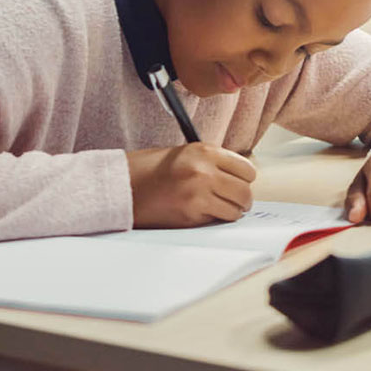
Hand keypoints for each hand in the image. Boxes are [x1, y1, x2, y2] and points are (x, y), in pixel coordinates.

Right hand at [126, 142, 256, 227]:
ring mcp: (198, 194)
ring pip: (236, 209)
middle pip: (245, 191)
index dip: (245, 179)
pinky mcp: (190, 214)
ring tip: (221, 208)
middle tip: (236, 201)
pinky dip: (216, 219)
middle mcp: (204, 171)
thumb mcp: (186, 154)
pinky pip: (218, 219)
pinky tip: (203, 213)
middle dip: (243, 199)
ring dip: (232, 211)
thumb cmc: (152, 170)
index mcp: (205, 151)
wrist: (123, 186)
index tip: (240, 183)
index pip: (246, 169)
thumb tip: (241, 178)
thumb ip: (213, 162)